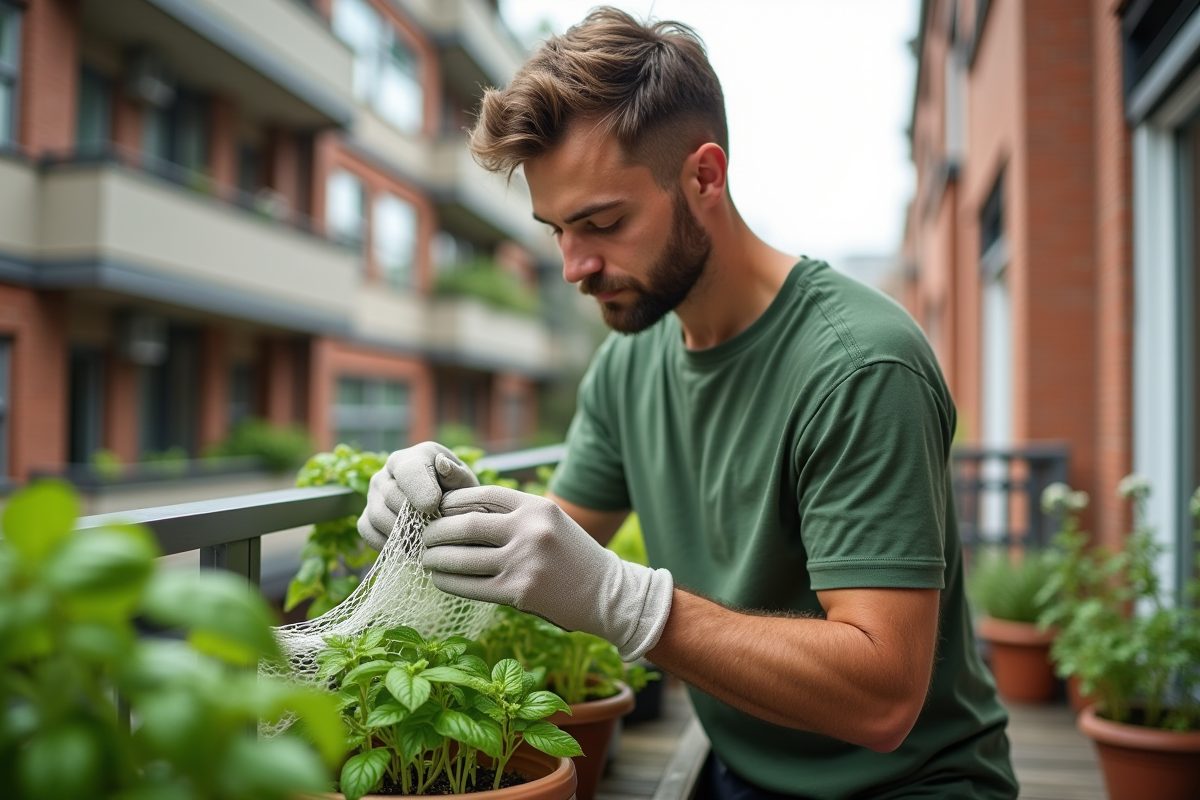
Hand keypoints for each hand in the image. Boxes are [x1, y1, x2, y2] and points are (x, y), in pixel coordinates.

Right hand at [357, 442, 478, 549]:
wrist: (446, 507)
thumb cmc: (458, 492)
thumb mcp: (464, 481)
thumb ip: (456, 474)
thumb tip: (443, 464)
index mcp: (413, 458)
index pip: (408, 471)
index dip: (419, 490)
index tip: (433, 507)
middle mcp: (387, 472)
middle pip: (391, 496)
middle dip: (413, 516)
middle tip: (433, 530)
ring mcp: (373, 494)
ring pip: (377, 515)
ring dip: (401, 532)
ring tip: (423, 540)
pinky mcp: (366, 515)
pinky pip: (367, 530)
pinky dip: (386, 543)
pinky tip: (407, 546)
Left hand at [422, 485, 672, 660]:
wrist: (606, 594)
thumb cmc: (572, 556)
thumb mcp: (550, 521)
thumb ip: (513, 514)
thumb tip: (459, 512)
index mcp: (536, 506)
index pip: (481, 494)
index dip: (451, 502)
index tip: (435, 509)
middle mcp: (529, 530)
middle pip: (465, 525)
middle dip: (436, 531)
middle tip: (422, 537)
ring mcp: (524, 562)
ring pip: (462, 558)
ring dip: (436, 559)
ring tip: (426, 559)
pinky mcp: (519, 592)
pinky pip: (470, 586)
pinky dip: (449, 582)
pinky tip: (440, 579)